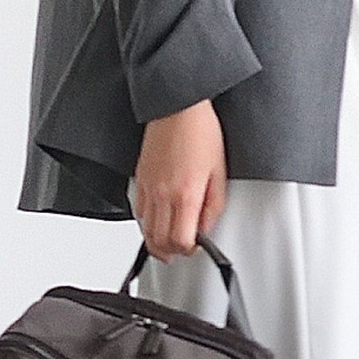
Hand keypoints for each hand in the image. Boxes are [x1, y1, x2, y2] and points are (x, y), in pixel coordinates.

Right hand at [133, 99, 227, 261]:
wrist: (178, 107)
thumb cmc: (200, 131)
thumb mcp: (219, 173)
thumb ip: (213, 207)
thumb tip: (205, 229)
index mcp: (185, 195)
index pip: (180, 241)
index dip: (189, 250)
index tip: (196, 244)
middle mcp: (163, 195)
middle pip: (159, 242)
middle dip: (171, 251)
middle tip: (182, 249)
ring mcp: (149, 188)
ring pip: (146, 230)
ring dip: (157, 240)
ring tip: (168, 241)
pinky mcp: (140, 179)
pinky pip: (139, 211)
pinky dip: (148, 221)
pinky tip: (158, 219)